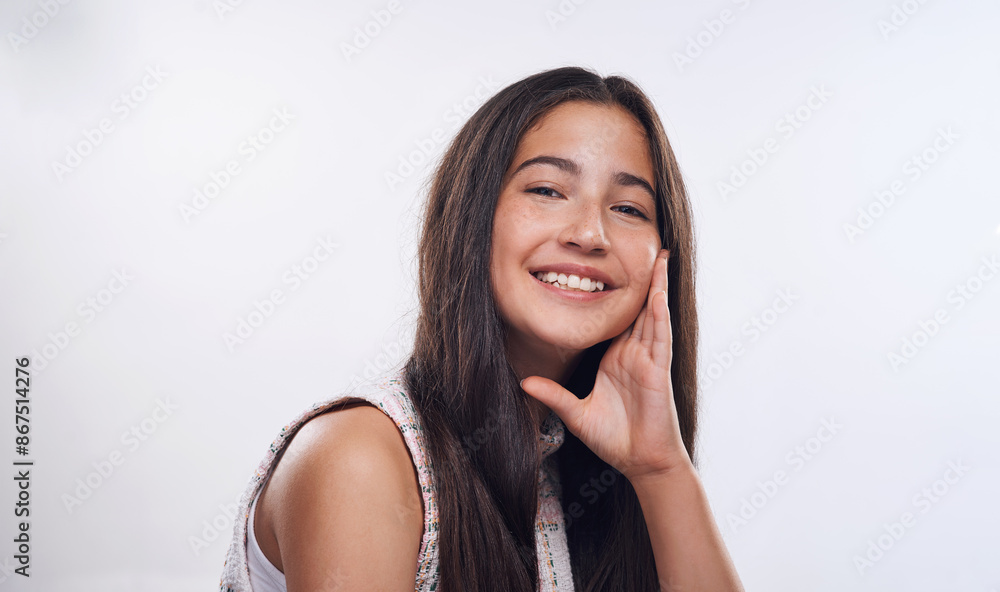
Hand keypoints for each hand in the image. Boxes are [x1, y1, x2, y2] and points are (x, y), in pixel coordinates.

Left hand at [520, 249, 691, 481]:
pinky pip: (659, 335)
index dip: (614, 292)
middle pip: (638, 307)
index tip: (607, 267)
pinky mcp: (658, 369)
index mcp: (616, 358)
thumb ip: (553, 395)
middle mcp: (634, 353)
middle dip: (642, 277)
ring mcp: (648, 359)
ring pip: (653, 314)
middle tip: (645, 245)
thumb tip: (524, 382)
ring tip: (660, 255)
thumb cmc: (614, 439)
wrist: (640, 462)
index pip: (616, 318)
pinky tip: (658, 291)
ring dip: (657, 285)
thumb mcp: (575, 414)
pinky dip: (659, 312)